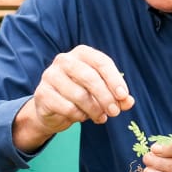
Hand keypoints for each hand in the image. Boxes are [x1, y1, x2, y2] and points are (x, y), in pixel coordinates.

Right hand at [17, 45, 134, 144]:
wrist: (51, 109)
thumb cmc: (80, 95)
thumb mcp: (101, 93)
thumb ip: (117, 96)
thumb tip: (128, 101)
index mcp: (81, 53)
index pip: (101, 62)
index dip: (114, 79)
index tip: (123, 96)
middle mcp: (64, 60)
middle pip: (90, 77)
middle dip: (106, 97)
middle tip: (115, 112)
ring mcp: (50, 76)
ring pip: (79, 95)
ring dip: (94, 110)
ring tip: (100, 117)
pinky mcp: (42, 94)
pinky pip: (67, 107)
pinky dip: (79, 116)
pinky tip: (82, 117)